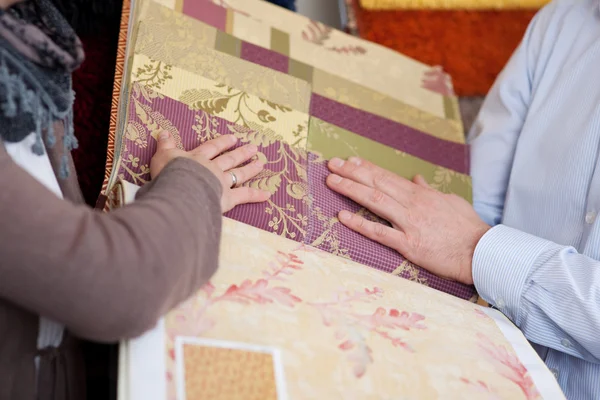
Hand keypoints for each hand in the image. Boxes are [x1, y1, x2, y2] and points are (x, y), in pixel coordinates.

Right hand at [151, 131, 270, 212]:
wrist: (180, 189)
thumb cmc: (169, 174)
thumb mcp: (162, 156)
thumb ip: (165, 145)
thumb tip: (163, 132)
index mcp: (198, 158)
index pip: (212, 148)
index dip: (223, 142)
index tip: (234, 138)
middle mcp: (213, 168)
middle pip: (230, 159)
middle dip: (241, 153)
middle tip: (254, 148)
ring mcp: (222, 182)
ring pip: (239, 174)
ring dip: (251, 168)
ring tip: (261, 163)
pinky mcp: (228, 198)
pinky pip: (245, 196)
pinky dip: (257, 195)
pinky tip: (268, 194)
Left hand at [326, 157, 489, 284]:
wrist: (481, 251)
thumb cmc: (467, 228)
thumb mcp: (450, 201)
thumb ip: (430, 190)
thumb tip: (417, 179)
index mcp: (421, 195)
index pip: (388, 177)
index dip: (366, 168)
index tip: (349, 160)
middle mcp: (412, 205)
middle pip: (376, 184)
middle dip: (351, 172)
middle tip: (331, 164)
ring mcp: (409, 224)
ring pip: (374, 201)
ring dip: (351, 190)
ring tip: (331, 181)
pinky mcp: (409, 244)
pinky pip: (379, 232)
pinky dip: (359, 224)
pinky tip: (342, 216)